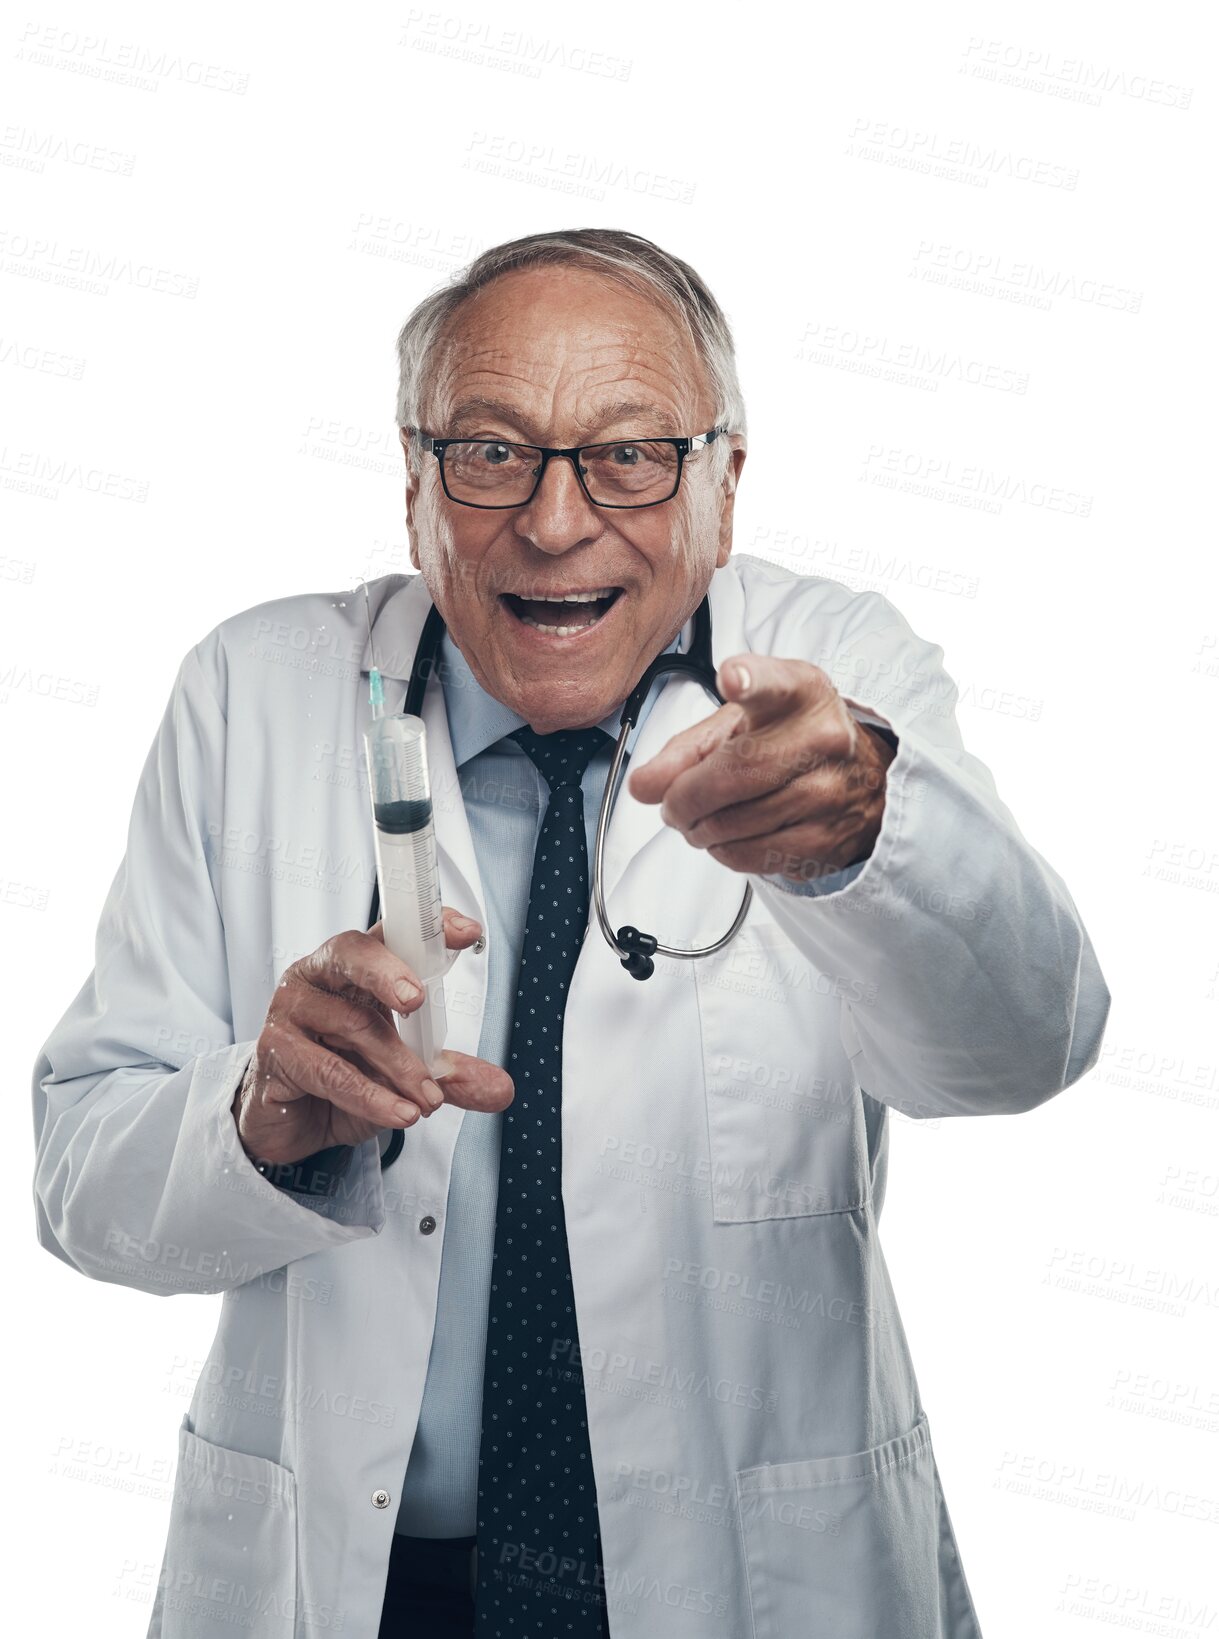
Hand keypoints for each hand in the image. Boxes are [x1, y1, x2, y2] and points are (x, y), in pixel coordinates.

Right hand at [232, 908, 512, 1166]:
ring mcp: (292, 1010)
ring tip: (428, 1100)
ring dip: (398, 1066)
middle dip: (388, 972)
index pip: (391, 933)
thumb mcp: (404, 1075)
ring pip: (351, 1024)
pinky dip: (370, 1095)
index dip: (427, 926)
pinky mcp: (276, 1052)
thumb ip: (449, 1077)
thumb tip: (500, 1089)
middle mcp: (320, 977)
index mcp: (356, 968)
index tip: (466, 932)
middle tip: (417, 999)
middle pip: (353, 954)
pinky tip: (398, 1113)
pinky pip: (328, 1070)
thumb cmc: (343, 1074)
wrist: (291, 1121)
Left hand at [627, 653, 896, 882]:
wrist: (853, 776)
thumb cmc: (783, 740)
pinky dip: (725, 852)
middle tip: (672, 805)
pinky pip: (752, 856)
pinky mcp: (828, 839)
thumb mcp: (736, 726)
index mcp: (800, 694)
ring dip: (699, 830)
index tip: (732, 677)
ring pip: (735, 823)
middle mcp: (825, 737)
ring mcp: (832, 791)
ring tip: (700, 820)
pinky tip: (729, 836)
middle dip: (684, 798)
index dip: (751, 681)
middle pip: (733, 774)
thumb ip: (683, 751)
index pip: (775, 685)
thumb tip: (643, 786)